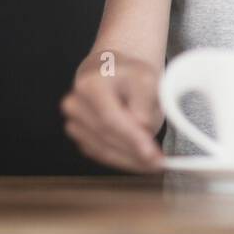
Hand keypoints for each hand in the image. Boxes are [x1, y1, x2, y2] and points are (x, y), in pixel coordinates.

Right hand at [61, 50, 164, 172]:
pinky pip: (101, 154)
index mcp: (90, 84)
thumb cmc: (130, 75)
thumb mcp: (146, 79)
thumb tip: (143, 129)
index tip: (151, 153)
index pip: (110, 118)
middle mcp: (75, 104)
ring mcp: (74, 122)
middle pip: (106, 137)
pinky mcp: (79, 136)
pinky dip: (122, 160)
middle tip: (159, 162)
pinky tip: (139, 160)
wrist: (113, 71)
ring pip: (103, 150)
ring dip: (130, 160)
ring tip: (153, 162)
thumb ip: (145, 104)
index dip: (131, 138)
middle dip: (135, 153)